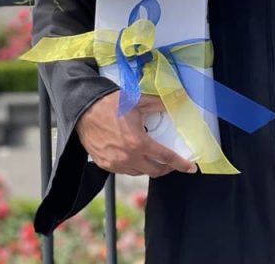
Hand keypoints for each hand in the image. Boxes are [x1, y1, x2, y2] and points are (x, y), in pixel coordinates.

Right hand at [76, 91, 196, 177]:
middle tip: (172, 162)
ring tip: (151, 156)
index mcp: (138, 142)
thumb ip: (158, 104)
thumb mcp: (137, 101)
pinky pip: (124, 171)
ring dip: (149, 167)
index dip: (181, 164)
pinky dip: (133, 166)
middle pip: (155, 171)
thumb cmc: (109, 104)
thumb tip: (175, 102)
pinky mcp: (105, 164)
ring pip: (139, 172)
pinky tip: (134, 155)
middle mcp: (128, 157)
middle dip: (167, 169)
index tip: (191, 168)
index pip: (166, 158)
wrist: (83, 109)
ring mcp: (115, 163)